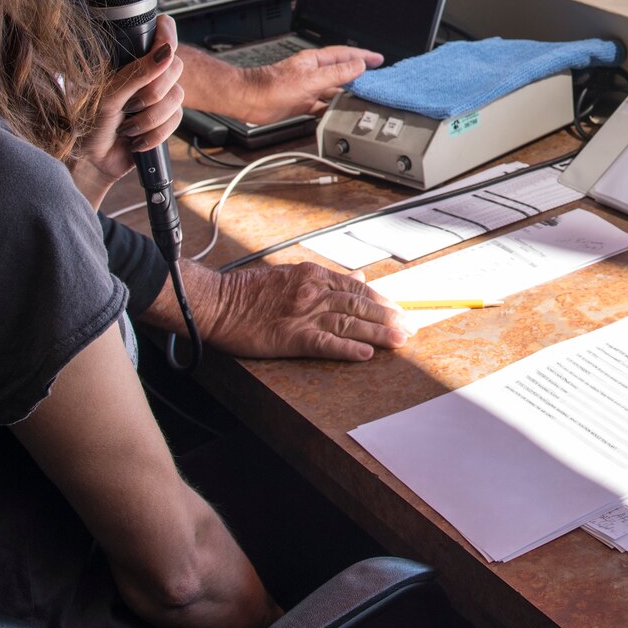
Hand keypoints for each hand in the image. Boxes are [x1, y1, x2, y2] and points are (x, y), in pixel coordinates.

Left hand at [71, 14, 184, 209]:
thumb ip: (137, 73)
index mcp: (130, 60)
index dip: (167, 35)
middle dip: (154, 93)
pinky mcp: (165, 119)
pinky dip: (156, 133)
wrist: (92, 161)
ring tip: (128, 127)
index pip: (162, 30)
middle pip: (175, 67)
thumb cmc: (90, 125)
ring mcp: (158, 97)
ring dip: (151, 118)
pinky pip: (177, 119)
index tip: (164, 50)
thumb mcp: (109, 96)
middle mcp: (147, 74)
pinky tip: (137, 139)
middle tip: (130, 105)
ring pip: (178, 97)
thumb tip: (165, 52)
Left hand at [182, 42, 383, 123]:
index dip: (363, 56)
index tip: (378, 59)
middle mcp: (312, 73)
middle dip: (359, 74)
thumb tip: (358, 66)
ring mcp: (307, 88)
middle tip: (376, 78)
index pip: (345, 55)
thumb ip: (336, 73)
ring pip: (333, 89)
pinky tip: (339, 113)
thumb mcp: (310, 79)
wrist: (250, 100)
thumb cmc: (272, 86)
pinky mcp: (301, 102)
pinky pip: (322, 104)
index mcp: (315, 62)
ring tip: (363, 97)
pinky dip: (332, 108)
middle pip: (341, 72)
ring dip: (347, 93)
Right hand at [198, 257, 408, 360]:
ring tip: (400, 341)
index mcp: (314, 275)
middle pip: (359, 304)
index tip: (399, 310)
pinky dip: (347, 348)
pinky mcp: (290, 336)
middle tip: (411, 327)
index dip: (382, 300)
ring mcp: (303, 314)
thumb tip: (359, 275)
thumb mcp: (291, 273)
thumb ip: (326, 278)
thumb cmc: (249, 290)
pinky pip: (325, 343)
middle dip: (389, 317)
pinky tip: (366, 354)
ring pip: (349, 322)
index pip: (357, 287)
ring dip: (378, 332)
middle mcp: (313, 292)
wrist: (217, 301)